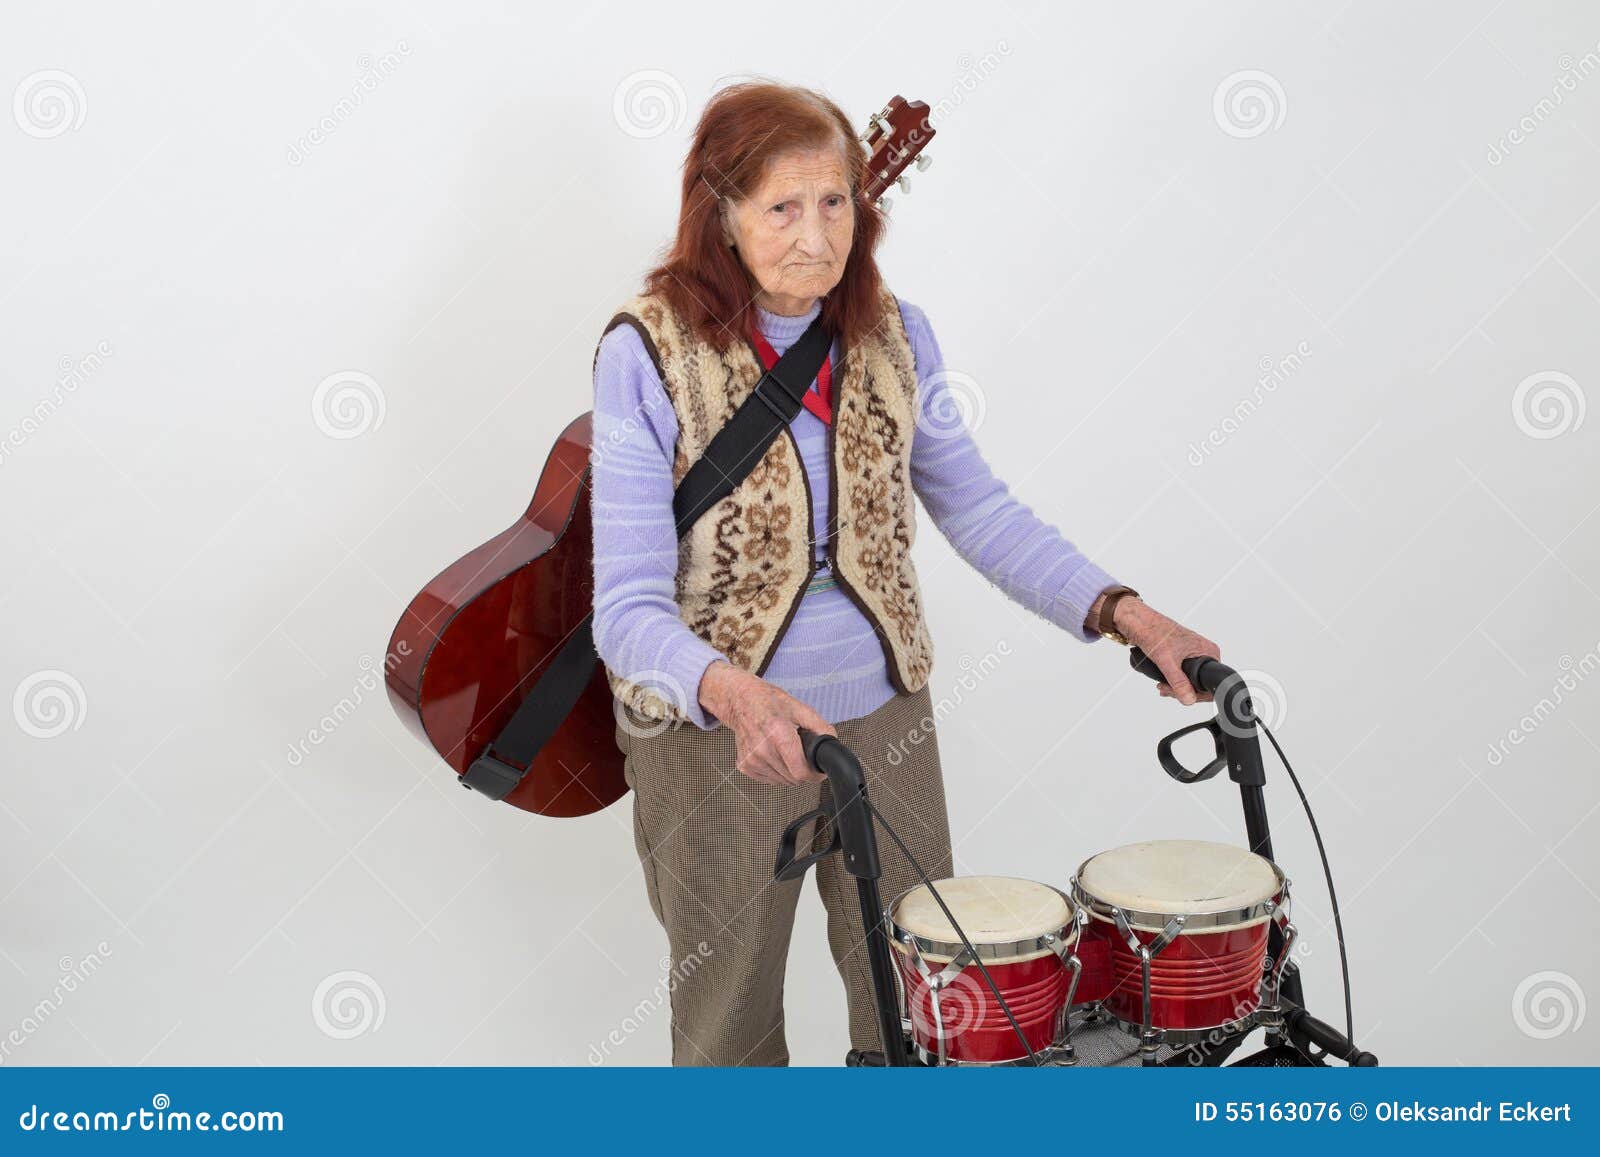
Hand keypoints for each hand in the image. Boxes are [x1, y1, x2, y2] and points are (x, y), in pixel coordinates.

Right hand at [698, 661, 833, 785]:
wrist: (740, 700)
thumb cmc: (768, 702)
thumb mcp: (800, 708)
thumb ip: (820, 727)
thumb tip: (832, 745)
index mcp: (778, 733)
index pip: (800, 772)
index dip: (814, 774)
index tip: (818, 770)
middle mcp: (762, 749)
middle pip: (794, 778)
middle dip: (803, 770)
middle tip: (800, 752)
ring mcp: (751, 759)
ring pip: (783, 781)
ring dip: (789, 771)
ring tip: (785, 750)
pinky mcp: (744, 765)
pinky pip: (770, 780)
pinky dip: (776, 771)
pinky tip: (774, 754)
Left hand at [1112, 598, 1220, 705]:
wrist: (1138, 623)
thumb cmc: (1154, 631)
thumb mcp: (1167, 660)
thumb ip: (1178, 681)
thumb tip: (1188, 698)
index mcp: (1208, 651)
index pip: (1210, 683)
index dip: (1196, 694)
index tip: (1181, 695)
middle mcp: (1203, 653)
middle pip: (1200, 684)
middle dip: (1183, 691)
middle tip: (1166, 690)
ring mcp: (1193, 655)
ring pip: (1190, 681)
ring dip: (1176, 687)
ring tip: (1162, 686)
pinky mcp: (1182, 657)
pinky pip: (1182, 675)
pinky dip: (1173, 681)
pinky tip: (1163, 683)